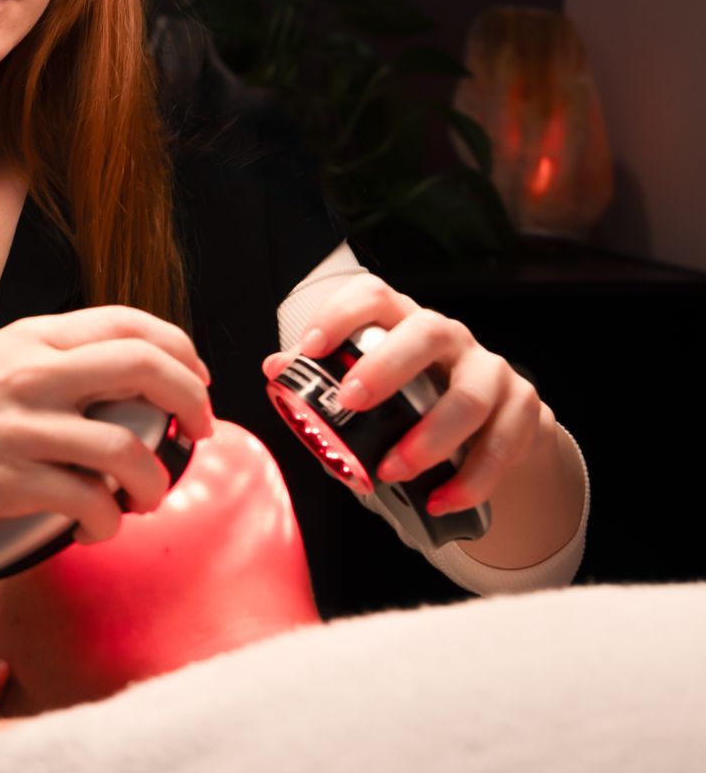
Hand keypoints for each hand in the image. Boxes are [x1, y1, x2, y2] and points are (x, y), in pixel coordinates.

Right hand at [0, 306, 215, 541]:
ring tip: (144, 498)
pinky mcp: (11, 482)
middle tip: (198, 433)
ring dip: (154, 481)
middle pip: (146, 369)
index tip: (195, 379)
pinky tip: (95, 528)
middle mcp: (34, 373)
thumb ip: (43, 356)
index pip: (130, 324)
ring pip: (127, 448)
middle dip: (193, 402)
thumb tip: (106, 372)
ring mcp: (24, 428)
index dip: (180, 350)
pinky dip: (108, 522)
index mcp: (33, 338)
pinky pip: (90, 502)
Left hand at [260, 275, 554, 516]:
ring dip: (429, 439)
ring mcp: (491, 371)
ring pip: (469, 397)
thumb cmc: (415, 398)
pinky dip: (470, 480)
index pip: (374, 296)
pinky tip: (440, 500)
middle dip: (387, 367)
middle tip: (351, 402)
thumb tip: (275, 369)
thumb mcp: (371, 385)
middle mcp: (450, 338)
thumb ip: (326, 379)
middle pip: (427, 334)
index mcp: (403, 323)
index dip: (342, 315)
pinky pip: (501, 445)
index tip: (312, 347)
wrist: (491, 426)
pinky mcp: (522, 410)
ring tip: (392, 471)